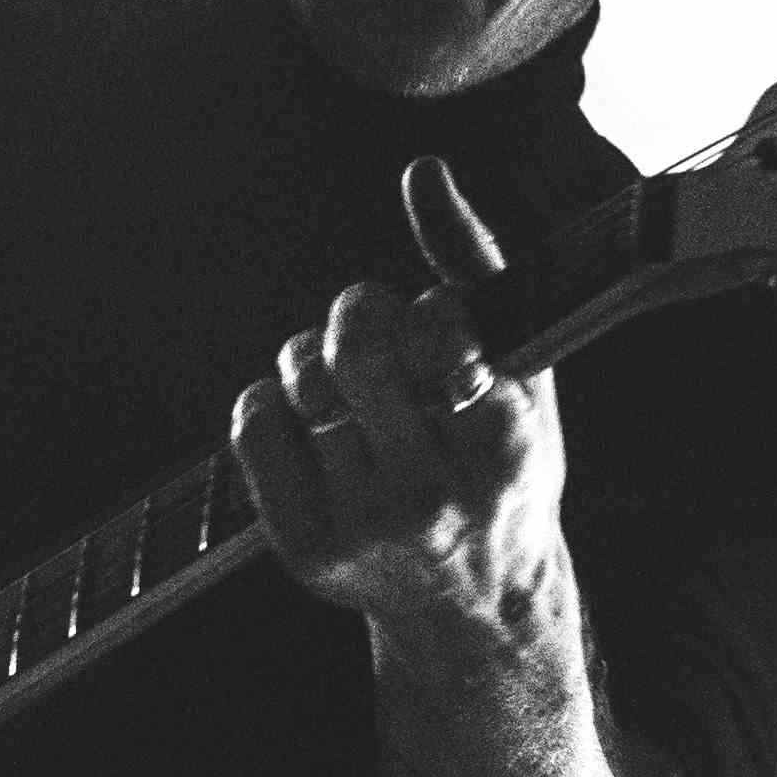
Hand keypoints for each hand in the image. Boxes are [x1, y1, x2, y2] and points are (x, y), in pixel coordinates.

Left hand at [233, 159, 562, 646]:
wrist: (474, 604)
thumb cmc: (499, 466)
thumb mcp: (522, 372)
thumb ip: (475, 266)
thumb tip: (422, 172)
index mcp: (504, 445)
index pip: (442, 328)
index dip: (428, 310)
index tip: (438, 333)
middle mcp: (435, 495)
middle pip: (356, 347)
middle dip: (358, 312)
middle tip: (372, 326)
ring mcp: (365, 527)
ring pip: (300, 380)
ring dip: (312, 357)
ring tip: (344, 385)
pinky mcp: (306, 549)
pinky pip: (254, 426)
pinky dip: (271, 402)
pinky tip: (308, 421)